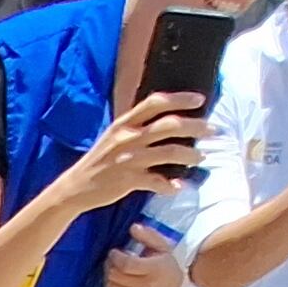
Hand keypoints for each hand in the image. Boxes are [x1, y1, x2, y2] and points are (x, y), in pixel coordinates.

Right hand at [61, 89, 213, 214]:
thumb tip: (163, 120)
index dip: (180, 99)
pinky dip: (171, 185)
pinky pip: (157, 181)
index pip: (155, 102)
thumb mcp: (113, 137)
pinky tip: (179, 187)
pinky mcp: (128, 180)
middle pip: (169, 125)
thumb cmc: (98, 162)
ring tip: (201, 157)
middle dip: (196, 126)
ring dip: (190, 154)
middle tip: (213, 130)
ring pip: (169, 152)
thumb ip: (135, 127)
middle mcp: (128, 137)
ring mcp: (128, 159)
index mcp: (124, 123)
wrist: (74, 188)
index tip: (200, 99)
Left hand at [97, 222, 180, 286]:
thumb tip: (133, 227)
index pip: (126, 265)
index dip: (115, 257)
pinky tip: (120, 284)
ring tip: (117, 272)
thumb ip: (147, 235)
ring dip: (110, 278)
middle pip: (116, 276)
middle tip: (114, 261)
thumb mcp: (161, 246)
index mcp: (155, 270)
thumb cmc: (165, 264)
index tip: (114, 252)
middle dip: (111, 265)